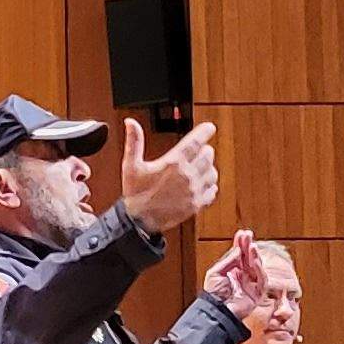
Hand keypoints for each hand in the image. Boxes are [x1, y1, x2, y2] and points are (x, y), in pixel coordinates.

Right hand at [114, 119, 218, 233]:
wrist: (139, 221)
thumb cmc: (135, 194)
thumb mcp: (131, 165)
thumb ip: (134, 142)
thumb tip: (131, 123)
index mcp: (173, 163)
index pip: (195, 142)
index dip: (205, 132)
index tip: (209, 128)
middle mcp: (187, 176)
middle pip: (208, 155)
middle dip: (205, 150)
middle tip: (200, 149)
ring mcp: (193, 191)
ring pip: (212, 173)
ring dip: (209, 167)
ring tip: (201, 166)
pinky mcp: (196, 204)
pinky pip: (212, 191)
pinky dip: (210, 186)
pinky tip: (202, 184)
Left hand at [200, 229, 264, 317]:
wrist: (216, 311)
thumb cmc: (213, 294)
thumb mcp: (216, 273)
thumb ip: (228, 261)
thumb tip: (237, 249)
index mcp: (233, 271)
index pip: (239, 255)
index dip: (240, 244)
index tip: (241, 233)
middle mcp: (244, 276)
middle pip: (249, 258)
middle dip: (248, 246)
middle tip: (248, 234)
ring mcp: (251, 284)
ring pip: (256, 267)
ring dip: (255, 255)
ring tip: (251, 245)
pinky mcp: (257, 294)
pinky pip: (261, 280)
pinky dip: (259, 269)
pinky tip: (254, 260)